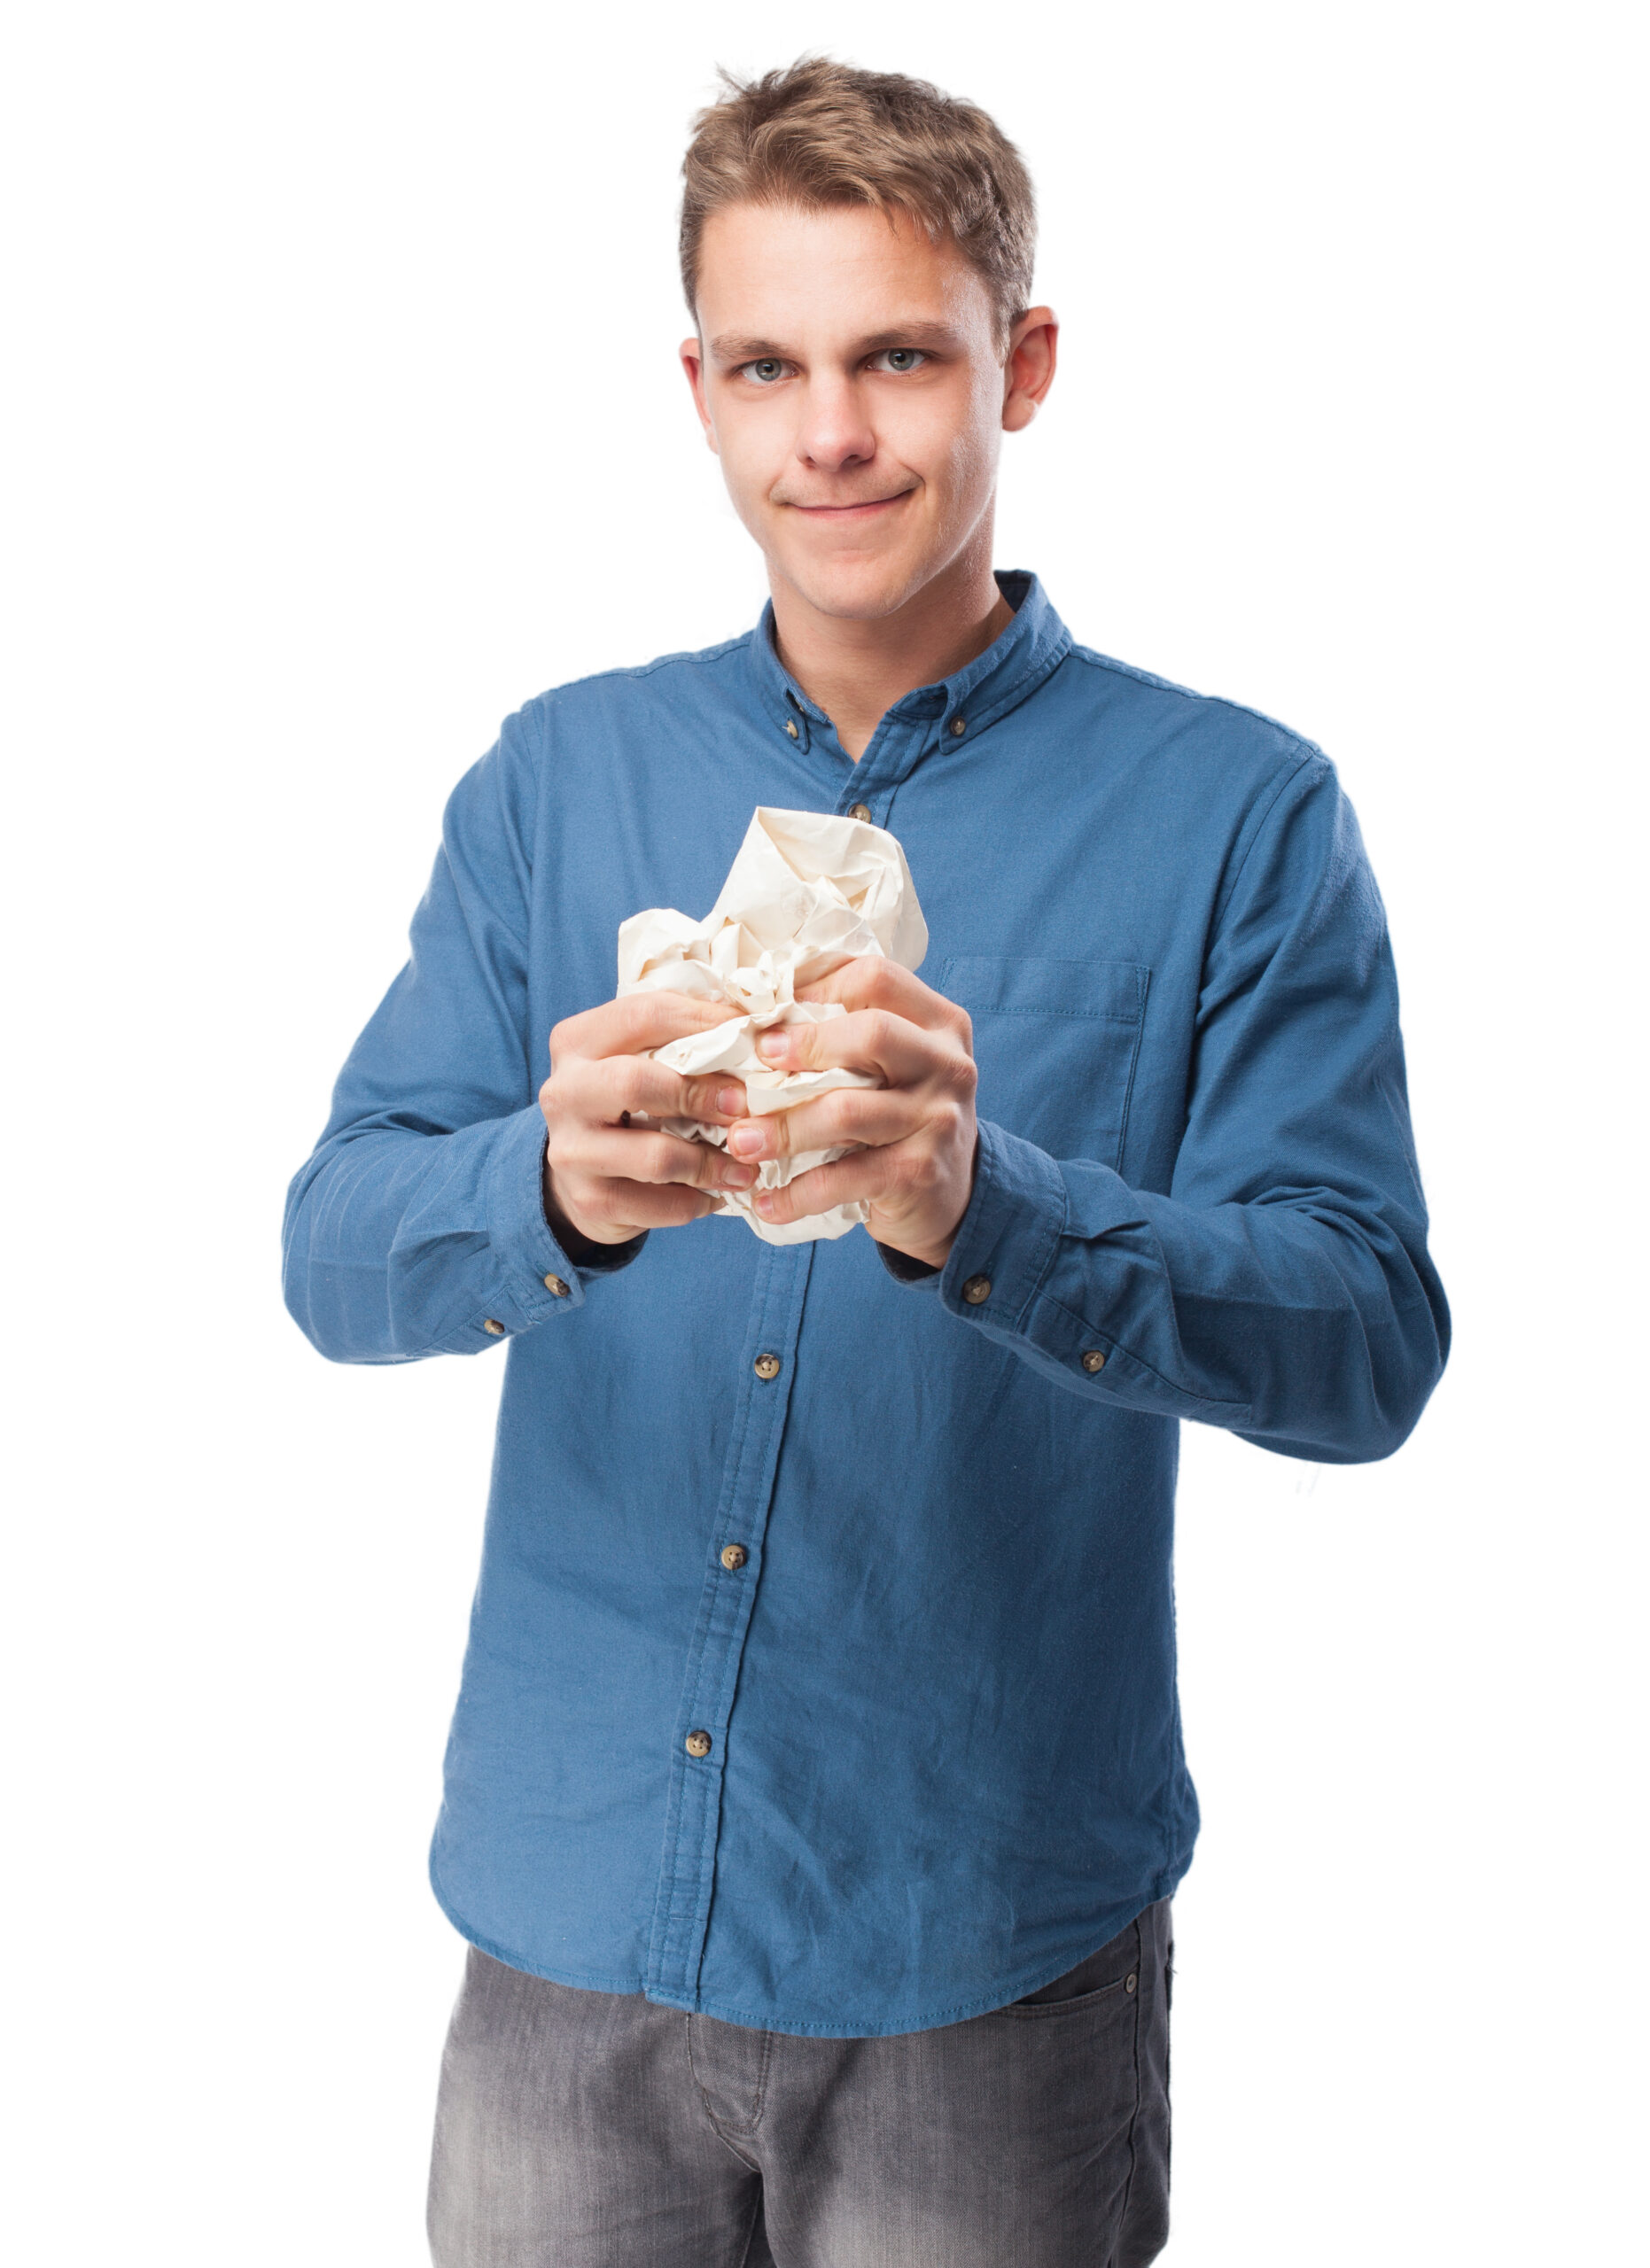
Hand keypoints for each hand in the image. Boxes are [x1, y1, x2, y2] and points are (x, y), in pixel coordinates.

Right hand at [539, 992, 755, 1246]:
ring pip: (655, 1156)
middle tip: (745, 1107)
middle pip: (634, 1082)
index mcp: (577, 1041)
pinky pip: (658, 1206)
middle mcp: (563, 1091)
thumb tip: (764, 1027)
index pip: (645, 1015)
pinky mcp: (588, 1200)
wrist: (581, 1174)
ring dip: (712, 1163)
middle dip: (700, 1094)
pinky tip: (716, 1193)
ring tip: (746, 1168)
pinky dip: (697, 1201)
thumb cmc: (628, 1103)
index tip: (757, 1039)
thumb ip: (684, 1040)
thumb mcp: (642, 1059)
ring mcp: (570, 1150)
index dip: (707, 1023)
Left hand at [723, 959, 978, 1266]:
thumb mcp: (891, 1066)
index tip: (766, 1015)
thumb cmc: (898, 1115)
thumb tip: (751, 1015)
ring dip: (783, 1128)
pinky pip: (847, 1178)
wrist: (950, 1195)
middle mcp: (947, 1063)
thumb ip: (845, 1034)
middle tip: (752, 1067)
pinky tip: (767, 1204)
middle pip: (872, 1033)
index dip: (814, 987)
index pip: (875, 977)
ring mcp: (939, 1118)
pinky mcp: (921, 1171)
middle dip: (804, 1046)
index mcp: (937, 1021)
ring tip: (740, 1142)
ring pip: (848, 1111)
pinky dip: (799, 1193)